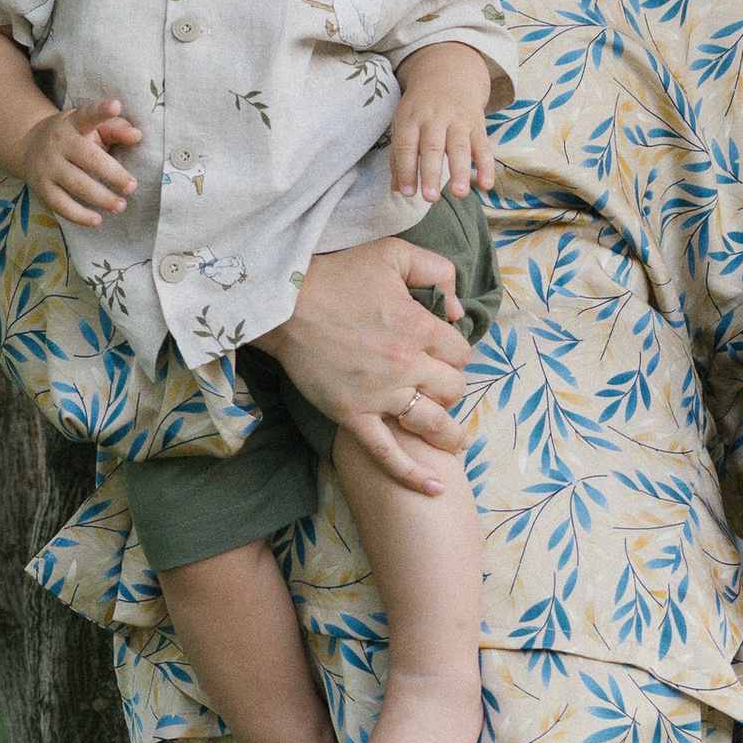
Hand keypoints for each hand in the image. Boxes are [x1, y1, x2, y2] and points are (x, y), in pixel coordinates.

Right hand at [20, 94, 140, 227]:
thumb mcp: (91, 127)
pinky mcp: (41, 187)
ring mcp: (49, 166)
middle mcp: (59, 143)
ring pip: (77, 184)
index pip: (88, 115)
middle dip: (113, 174)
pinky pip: (61, 205)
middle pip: (88, 158)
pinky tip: (97, 220)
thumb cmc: (72, 138)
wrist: (27, 144)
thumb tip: (137, 136)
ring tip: (121, 205)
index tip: (115, 106)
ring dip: (101, 198)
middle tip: (132, 186)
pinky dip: (79, 215)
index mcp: (74, 123)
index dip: (101, 111)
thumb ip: (116, 129)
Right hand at [259, 238, 473, 497]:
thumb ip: (436, 271)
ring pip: (432, 424)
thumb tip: (457, 308)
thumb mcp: (393, 253)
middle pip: (453, 388)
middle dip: (450, 386)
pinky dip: (413, 475)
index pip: (461, 350)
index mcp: (420, 326)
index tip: (442, 352)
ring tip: (456, 441)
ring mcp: (380, 395)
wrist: (281, 302)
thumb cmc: (336, 273)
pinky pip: (389, 454)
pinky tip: (436, 489)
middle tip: (438, 386)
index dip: (454, 352)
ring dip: (449, 433)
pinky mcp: (352, 416)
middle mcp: (407, 364)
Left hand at [387, 44, 497, 203]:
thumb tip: (397, 188)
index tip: (407, 192)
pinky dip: (486, 166)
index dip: (406, 169)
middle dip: (431, 173)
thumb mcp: (404, 123)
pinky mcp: (477, 125)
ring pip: (459, 147)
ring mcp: (458, 121)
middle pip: (432, 147)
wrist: (448, 74)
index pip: (406, 145)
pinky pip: (483, 146)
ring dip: (459, 171)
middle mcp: (434, 118)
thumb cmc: (421, 108)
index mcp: (411, 118)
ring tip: (459, 194)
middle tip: (430, 198)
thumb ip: (399, 156)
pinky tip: (486, 185)